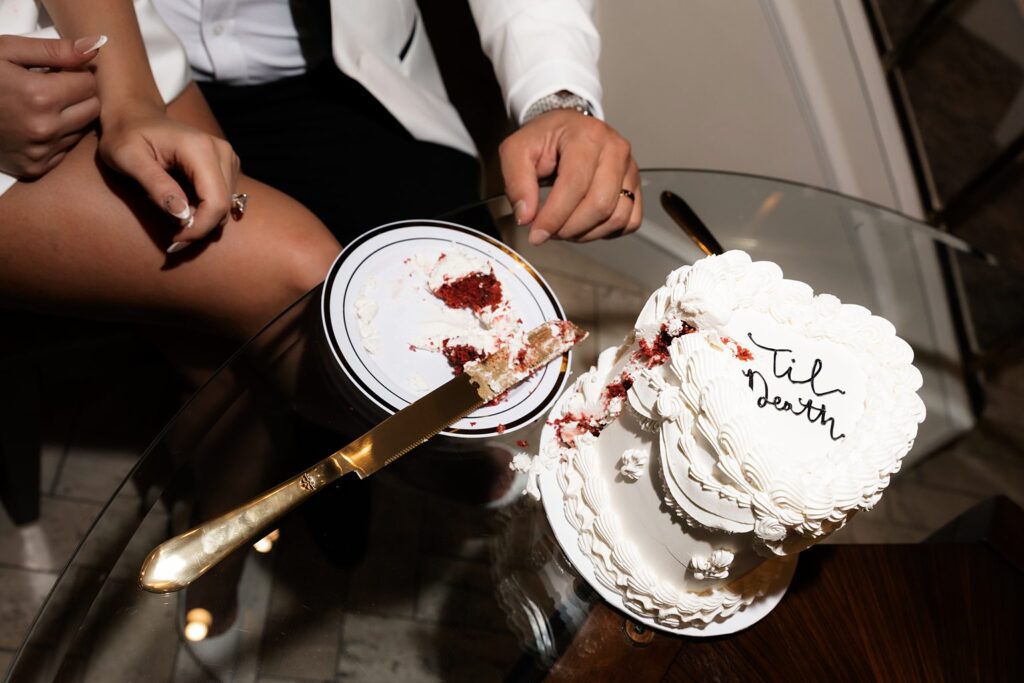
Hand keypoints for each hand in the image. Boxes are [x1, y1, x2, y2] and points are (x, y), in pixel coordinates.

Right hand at [0, 34, 103, 177]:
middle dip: (79, 95)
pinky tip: (34, 124)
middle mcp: (44, 129)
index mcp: (40, 96)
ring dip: (69, 116)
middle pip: (93, 109)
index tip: (59, 71)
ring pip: (82, 130)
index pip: (90, 84)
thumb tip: (94, 47)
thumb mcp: (8, 51)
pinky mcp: (35, 168)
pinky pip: (65, 150)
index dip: (76, 74)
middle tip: (53, 87)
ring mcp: (40, 152)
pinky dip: (57, 137)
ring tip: (39, 105)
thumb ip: (55, 50)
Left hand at [98, 106, 240, 249]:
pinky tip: (183, 207)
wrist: (134, 115)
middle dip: (199, 228)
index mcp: (200, 149)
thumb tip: (183, 217)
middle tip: (172, 239)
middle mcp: (221, 151)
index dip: (199, 229)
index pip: (215, 202)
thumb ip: (155, 185)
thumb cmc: (125, 135)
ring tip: (173, 219)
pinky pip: (222, 199)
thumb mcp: (128, 159)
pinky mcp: (226, 165)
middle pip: (223, 207)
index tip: (174, 242)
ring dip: (202, 221)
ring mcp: (227, 157)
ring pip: (225, 206)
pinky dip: (205, 211)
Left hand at [500, 109, 640, 244]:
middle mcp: (615, 149)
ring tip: (564, 227)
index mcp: (587, 135)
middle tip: (548, 231)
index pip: (575, 185)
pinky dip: (606, 231)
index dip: (554, 217)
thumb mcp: (516, 151)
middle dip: (569, 228)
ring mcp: (630, 168)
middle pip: (599, 205)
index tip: (536, 234)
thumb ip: (517, 182)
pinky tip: (585, 225)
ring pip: (616, 217)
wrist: (566, 129)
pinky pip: (629, 221)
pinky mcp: (635, 185)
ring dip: (586, 233)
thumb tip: (526, 216)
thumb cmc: (545, 138)